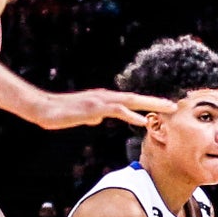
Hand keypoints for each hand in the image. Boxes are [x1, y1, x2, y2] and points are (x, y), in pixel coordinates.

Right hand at [31, 89, 174, 129]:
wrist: (42, 108)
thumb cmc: (58, 114)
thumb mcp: (80, 116)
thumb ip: (92, 116)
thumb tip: (98, 119)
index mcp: (103, 99)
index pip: (129, 101)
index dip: (147, 103)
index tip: (162, 107)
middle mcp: (105, 96)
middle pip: (136, 98)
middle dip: (156, 101)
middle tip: (175, 104)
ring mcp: (100, 100)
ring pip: (131, 101)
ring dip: (151, 104)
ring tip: (168, 108)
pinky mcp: (94, 107)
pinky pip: (117, 111)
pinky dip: (132, 115)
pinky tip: (143, 120)